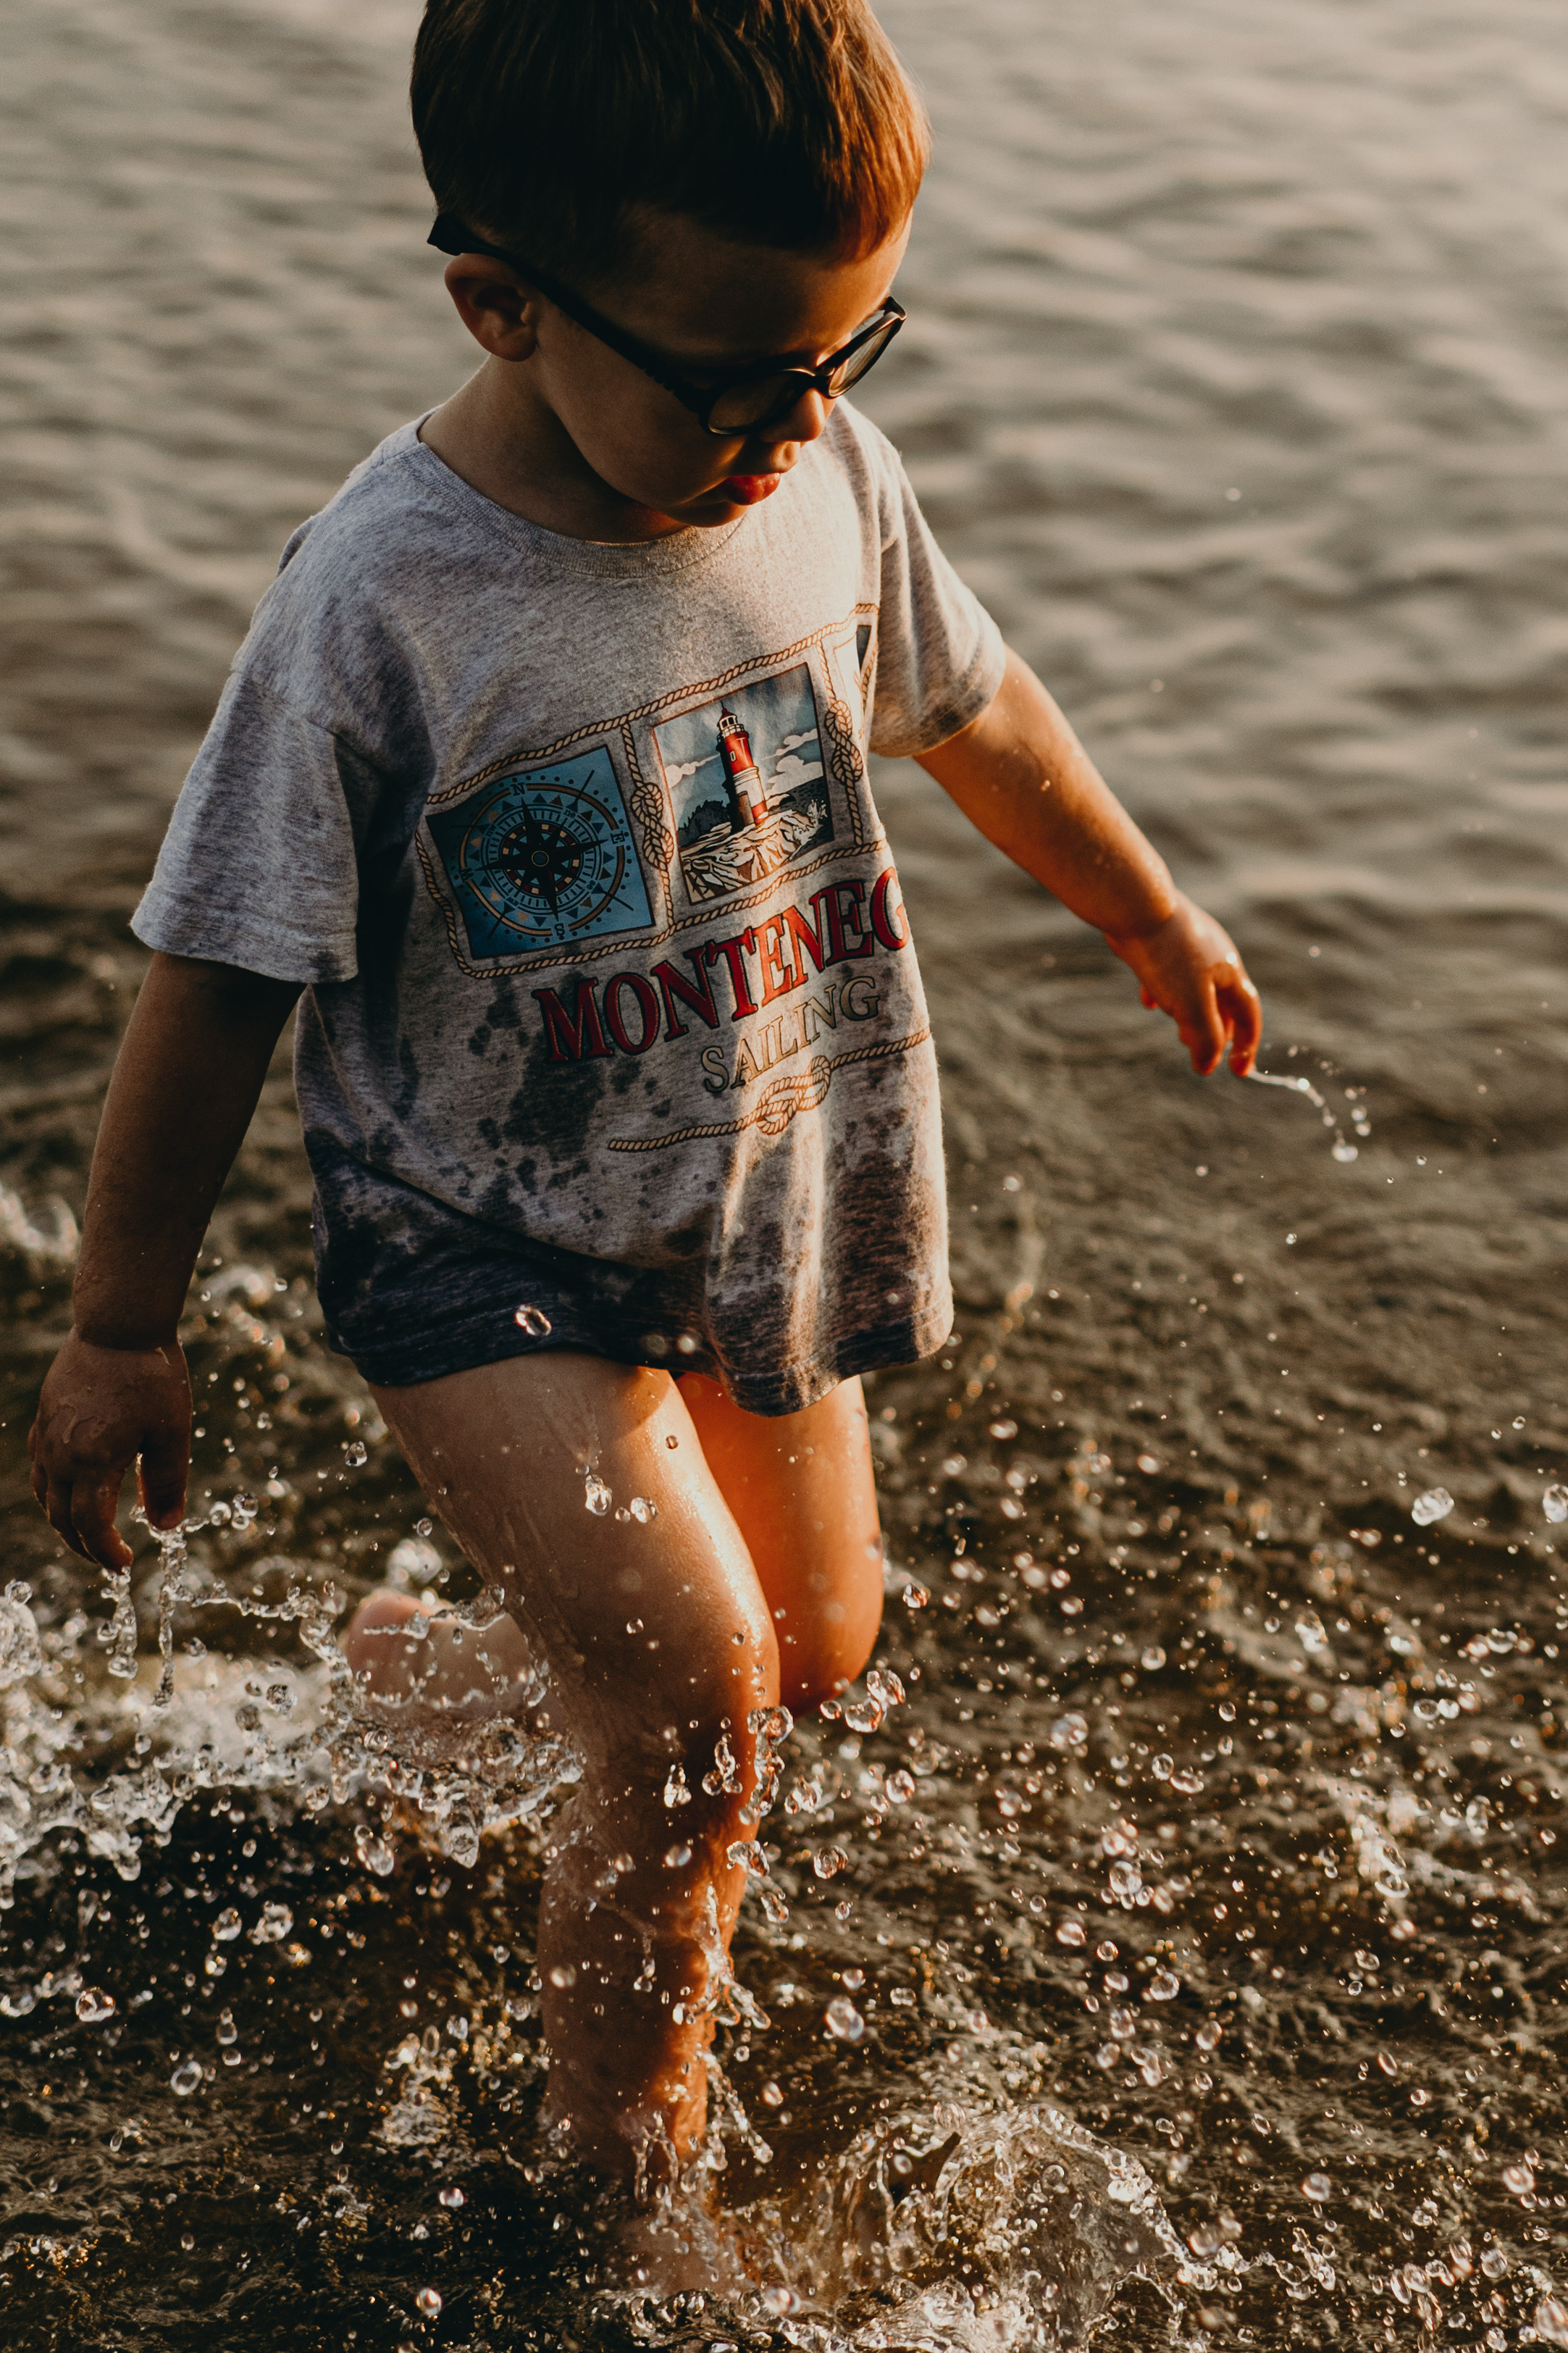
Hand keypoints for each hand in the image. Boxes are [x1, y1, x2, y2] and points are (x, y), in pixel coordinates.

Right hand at [28, 1333, 190, 1570]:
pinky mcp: (45, 1417)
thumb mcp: (171, 1433)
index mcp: (91, 1461)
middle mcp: (60, 1453)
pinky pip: (41, 1467)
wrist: (118, 1324)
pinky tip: (74, 1490)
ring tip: (91, 1534)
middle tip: (109, 1560)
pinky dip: (55, 1491)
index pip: (89, 1526)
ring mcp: (47, 1435)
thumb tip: (165, 1528)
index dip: (105, 1552)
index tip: (125, 1565)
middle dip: (84, 1547)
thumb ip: (166, 1483)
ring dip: (66, 1522)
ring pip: (46, 1495)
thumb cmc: (151, 1376)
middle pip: (62, 1518)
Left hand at [1106, 892, 1261, 1076]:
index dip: (1246, 1045)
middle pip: (1224, 1001)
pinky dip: (1164, 991)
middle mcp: (1215, 955)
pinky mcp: (1161, 939)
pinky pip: (1168, 971)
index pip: (1248, 1014)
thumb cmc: (1167, 955)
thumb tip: (1207, 1066)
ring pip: (1196, 987)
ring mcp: (1188, 945)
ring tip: (1179, 1031)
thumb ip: (1205, 1037)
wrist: (1135, 904)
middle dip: (1217, 1031)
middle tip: (1204, 1054)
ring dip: (1191, 1013)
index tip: (1239, 1071)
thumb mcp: (1191, 1004)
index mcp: (1230, 970)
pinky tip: (1149, 1001)